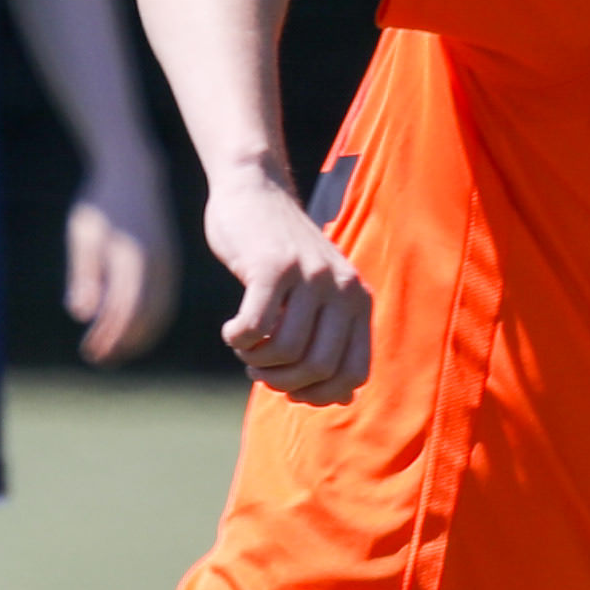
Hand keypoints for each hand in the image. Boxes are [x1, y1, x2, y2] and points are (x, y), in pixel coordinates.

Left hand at [63, 177, 174, 363]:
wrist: (133, 175)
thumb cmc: (101, 206)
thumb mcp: (84, 238)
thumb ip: (84, 276)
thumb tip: (82, 315)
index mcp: (133, 259)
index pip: (123, 310)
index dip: (108, 336)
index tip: (89, 351)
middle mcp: (156, 266)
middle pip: (145, 318)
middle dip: (123, 343)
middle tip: (99, 359)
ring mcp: (168, 265)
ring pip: (160, 313)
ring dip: (138, 338)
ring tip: (114, 351)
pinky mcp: (170, 264)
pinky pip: (165, 302)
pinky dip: (151, 323)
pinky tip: (132, 331)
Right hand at [209, 168, 372, 406]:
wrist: (254, 190)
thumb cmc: (280, 253)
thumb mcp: (316, 297)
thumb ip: (331, 342)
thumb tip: (342, 399)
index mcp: (358, 300)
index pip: (354, 374)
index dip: (320, 394)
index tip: (291, 388)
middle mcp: (342, 287)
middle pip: (318, 367)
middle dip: (283, 381)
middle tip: (260, 369)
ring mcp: (309, 274)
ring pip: (286, 351)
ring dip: (257, 362)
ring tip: (245, 348)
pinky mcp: (273, 265)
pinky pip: (256, 328)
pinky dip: (239, 340)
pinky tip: (231, 332)